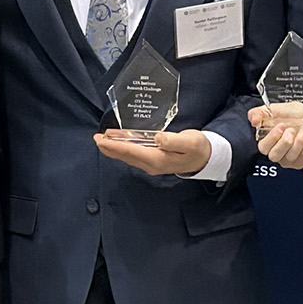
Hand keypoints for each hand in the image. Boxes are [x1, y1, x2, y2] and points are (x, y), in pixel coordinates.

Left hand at [94, 129, 211, 175]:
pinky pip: (133, 156)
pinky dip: (123, 150)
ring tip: (103, 140)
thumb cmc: (198, 147)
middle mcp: (152, 165)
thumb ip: (173, 141)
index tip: (101, 140)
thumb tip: (157, 138)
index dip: (115, 145)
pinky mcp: (154, 162)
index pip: (131, 151)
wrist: (206, 158)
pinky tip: (118, 145)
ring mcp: (152, 165)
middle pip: (126, 156)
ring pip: (128, 157)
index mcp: (158, 159)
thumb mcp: (190, 142)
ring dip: (115, 149)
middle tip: (95, 138)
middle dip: (109, 148)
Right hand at [248, 104, 302, 169]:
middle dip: (285, 141)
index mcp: (268, 141)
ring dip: (301, 138)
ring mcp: (290, 158)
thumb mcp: (276, 109)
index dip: (271, 138)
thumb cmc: (293, 115)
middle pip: (275, 156)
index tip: (280, 126)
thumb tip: (254, 120)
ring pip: (292, 155)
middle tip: (292, 129)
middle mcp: (278, 152)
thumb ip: (260, 112)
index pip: (263, 147)